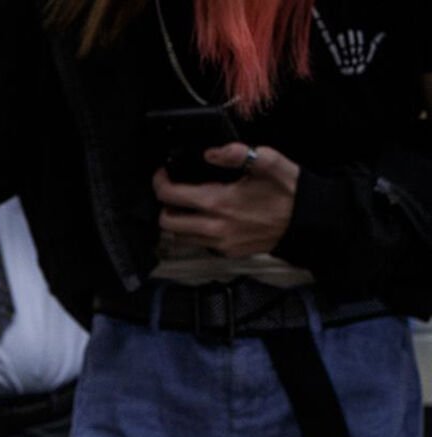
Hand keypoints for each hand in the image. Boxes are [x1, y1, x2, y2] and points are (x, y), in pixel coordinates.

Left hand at [154, 142, 299, 257]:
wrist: (307, 221)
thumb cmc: (288, 191)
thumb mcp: (267, 162)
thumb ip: (236, 154)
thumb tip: (211, 153)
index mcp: (218, 202)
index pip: (169, 196)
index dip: (161, 182)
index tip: (164, 175)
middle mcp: (213, 227)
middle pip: (166, 222)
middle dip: (165, 205)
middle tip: (175, 192)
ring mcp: (219, 244)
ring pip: (179, 237)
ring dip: (178, 221)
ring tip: (189, 206)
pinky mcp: (227, 253)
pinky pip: (198, 245)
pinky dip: (195, 233)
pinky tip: (207, 218)